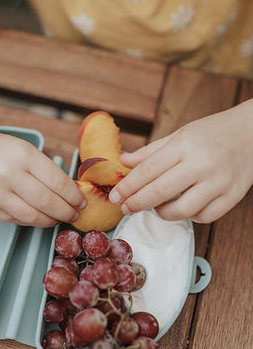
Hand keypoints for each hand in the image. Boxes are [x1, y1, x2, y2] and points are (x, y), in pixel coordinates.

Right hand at [0, 125, 86, 226]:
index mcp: (23, 155)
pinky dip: (31, 221)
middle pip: (48, 203)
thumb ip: (44, 170)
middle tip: (74, 214)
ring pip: (33, 217)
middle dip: (67, 212)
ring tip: (58, 219)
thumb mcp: (23, 149)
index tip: (81, 202)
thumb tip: (70, 193)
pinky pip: (15, 220)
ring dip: (51, 221)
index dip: (74, 196)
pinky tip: (38, 217)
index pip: (58, 182)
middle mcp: (8, 174)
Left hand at [109, 100, 252, 222]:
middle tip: (125, 208)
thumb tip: (123, 161)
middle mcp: (202, 164)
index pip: (148, 170)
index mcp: (185, 145)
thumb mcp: (180, 135)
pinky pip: (205, 216)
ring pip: (183, 210)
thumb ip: (151, 151)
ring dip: (163, 213)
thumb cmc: (212, 132)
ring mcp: (220, 182)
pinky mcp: (233, 196)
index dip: (128, 186)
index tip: (115, 196)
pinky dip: (190, 216)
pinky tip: (182, 208)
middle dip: (137, 203)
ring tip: (155, 208)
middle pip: (161, 192)